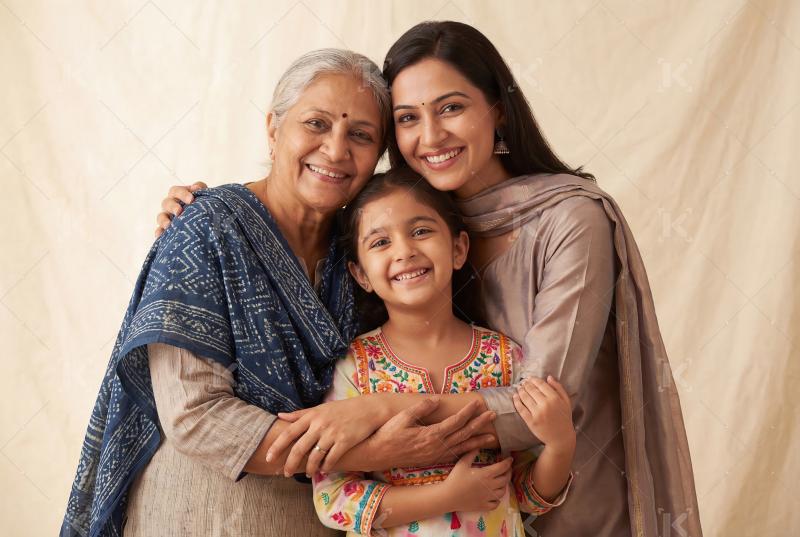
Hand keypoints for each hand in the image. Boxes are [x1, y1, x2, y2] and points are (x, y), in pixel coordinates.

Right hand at [155, 181, 206, 237]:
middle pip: (166, 203)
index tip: (191, 199)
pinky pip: (160, 231)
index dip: (182, 194)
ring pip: (161, 217)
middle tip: (179, 211)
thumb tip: (196, 187)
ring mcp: (167, 217)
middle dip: (172, 207)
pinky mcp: (166, 230)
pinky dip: (159, 232)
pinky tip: (160, 235)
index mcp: (178, 196)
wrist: (206, 220)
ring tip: (168, 225)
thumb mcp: (204, 194)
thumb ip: (200, 188)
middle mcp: (171, 206)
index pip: (175, 191)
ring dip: (163, 220)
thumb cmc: (203, 204)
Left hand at [268, 396, 389, 476]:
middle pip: (299, 448)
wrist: (368, 409)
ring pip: (314, 457)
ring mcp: (332, 433)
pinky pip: (331, 459)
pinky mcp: (345, 442)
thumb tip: (279, 415)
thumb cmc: (342, 409)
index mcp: (311, 416)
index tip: (269, 458)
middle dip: (290, 463)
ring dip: (309, 468)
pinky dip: (325, 467)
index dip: (277, 447)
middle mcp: (320, 424)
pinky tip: (324, 470)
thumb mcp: (319, 408)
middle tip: (285, 474)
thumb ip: (299, 414)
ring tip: (308, 474)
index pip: (289, 433)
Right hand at [361, 398, 496, 470]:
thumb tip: (436, 400)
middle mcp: (436, 447)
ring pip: (462, 447)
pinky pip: (454, 455)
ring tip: (492, 437)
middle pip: (463, 434)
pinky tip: (472, 448)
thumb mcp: (403, 418)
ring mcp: (435, 455)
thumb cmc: (389, 434)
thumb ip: (421, 409)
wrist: (379, 455)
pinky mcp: (432, 459)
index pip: (455, 422)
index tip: (478, 404)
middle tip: (493, 415)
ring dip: (478, 441)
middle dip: (479, 424)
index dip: (468, 413)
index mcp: (431, 435)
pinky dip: (466, 451)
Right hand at [441, 449, 512, 511]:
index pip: (502, 467)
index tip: (510, 459)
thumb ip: (472, 453)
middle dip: (508, 472)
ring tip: (502, 480)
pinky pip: (496, 503)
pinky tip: (495, 495)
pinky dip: (498, 499)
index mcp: (486, 474)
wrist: (448, 497)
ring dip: (504, 485)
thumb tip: (479, 445)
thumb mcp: (462, 463)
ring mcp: (488, 497)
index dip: (508, 462)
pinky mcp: (484, 506)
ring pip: (502, 491)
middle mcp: (490, 486)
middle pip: (505, 479)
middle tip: (507, 468)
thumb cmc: (455, 479)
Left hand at [513, 376, 575, 452]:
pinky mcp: (531, 421)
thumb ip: (559, 388)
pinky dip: (516, 401)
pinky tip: (515, 397)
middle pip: (531, 389)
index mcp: (554, 398)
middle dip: (526, 384)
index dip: (533, 380)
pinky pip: (521, 409)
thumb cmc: (564, 418)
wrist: (561, 438)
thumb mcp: (566, 401)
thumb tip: (548, 377)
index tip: (529, 378)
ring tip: (519, 388)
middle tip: (522, 382)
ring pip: (525, 397)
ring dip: (520, 391)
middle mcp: (545, 404)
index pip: (540, 384)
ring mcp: (537, 413)